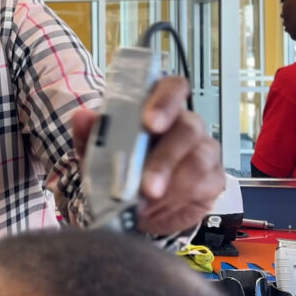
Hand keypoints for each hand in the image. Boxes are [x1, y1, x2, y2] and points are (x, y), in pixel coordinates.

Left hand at [72, 76, 224, 235]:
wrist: (127, 207)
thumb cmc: (116, 169)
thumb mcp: (94, 152)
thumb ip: (89, 133)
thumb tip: (82, 116)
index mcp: (157, 107)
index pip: (172, 88)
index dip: (165, 101)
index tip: (150, 123)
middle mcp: (185, 124)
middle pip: (188, 127)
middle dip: (165, 158)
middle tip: (146, 184)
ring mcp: (203, 151)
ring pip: (199, 159)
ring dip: (171, 183)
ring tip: (145, 202)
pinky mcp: (213, 180)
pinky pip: (204, 185)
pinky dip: (178, 199)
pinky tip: (158, 207)